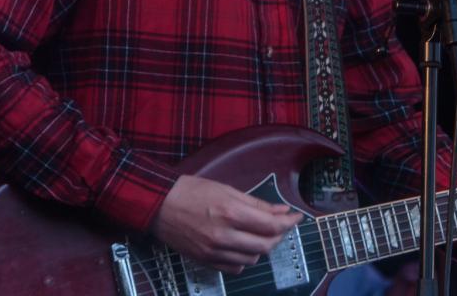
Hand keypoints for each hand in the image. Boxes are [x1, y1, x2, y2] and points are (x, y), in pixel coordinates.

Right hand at [150, 174, 303, 274]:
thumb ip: (257, 203)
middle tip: (281, 226)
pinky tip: (243, 246)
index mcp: (231, 213)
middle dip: (279, 236)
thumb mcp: (228, 190)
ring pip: (252, 259)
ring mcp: (213, 251)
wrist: (160, 205)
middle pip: (265, 246)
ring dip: (262, 248)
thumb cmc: (191, 191)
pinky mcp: (205, 260)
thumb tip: (280, 210)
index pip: (272, 225)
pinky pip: (234, 267)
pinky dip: (244, 259)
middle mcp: (224, 235)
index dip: (289, 222)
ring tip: (260, 234)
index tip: (296, 217)